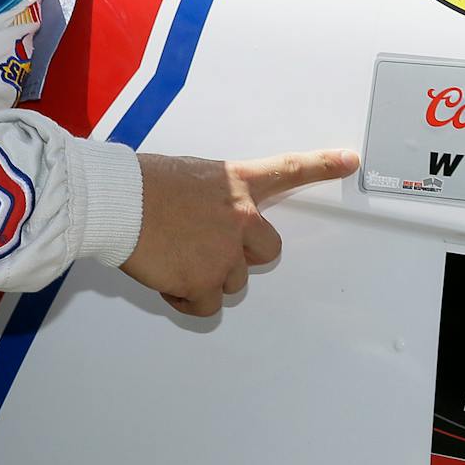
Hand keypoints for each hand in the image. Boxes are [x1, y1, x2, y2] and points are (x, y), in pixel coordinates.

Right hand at [119, 148, 358, 316]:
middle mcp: (239, 217)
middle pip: (267, 251)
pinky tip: (164, 277)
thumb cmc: (138, 185)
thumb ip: (208, 198)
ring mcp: (225, 253)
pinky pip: (206, 305)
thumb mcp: (185, 177)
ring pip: (231, 282)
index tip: (349, 160)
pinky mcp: (204, 282)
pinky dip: (187, 298)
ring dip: (206, 276)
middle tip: (204, 247)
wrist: (114, 202)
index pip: (287, 170)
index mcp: (233, 183)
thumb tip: (202, 221)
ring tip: (170, 257)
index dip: (321, 166)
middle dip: (241, 255)